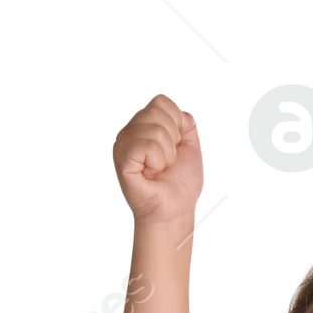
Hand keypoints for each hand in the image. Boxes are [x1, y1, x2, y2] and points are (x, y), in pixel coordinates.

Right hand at [113, 94, 201, 226]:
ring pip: (155, 129)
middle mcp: (129, 132)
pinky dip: (158, 161)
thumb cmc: (180, 184)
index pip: (161, 101)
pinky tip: (151, 174)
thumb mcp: (190, 147)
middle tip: (166, 161)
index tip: (175, 147)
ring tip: (159, 170)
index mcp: (143, 126)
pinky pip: (148, 145)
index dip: (176, 123)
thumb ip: (185, 124)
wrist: (175, 211)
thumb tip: (180, 113)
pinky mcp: (122, 159)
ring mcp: (123, 144)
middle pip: (157, 111)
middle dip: (173, 139)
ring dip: (167, 154)